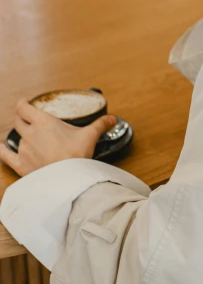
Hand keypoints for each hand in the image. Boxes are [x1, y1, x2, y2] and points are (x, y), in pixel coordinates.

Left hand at [0, 99, 116, 176]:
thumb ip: (100, 125)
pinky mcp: (21, 165)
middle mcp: (29, 134)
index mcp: (43, 122)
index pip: (24, 108)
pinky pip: (6, 156)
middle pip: (18, 122)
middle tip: (26, 119)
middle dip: (21, 119)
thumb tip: (111, 119)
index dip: (22, 104)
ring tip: (28, 139)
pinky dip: (2, 151)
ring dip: (21, 137)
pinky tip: (0, 149)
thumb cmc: (77, 155)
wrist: (69, 180)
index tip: (24, 102)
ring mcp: (23, 150)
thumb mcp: (90, 136)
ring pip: (16, 139)